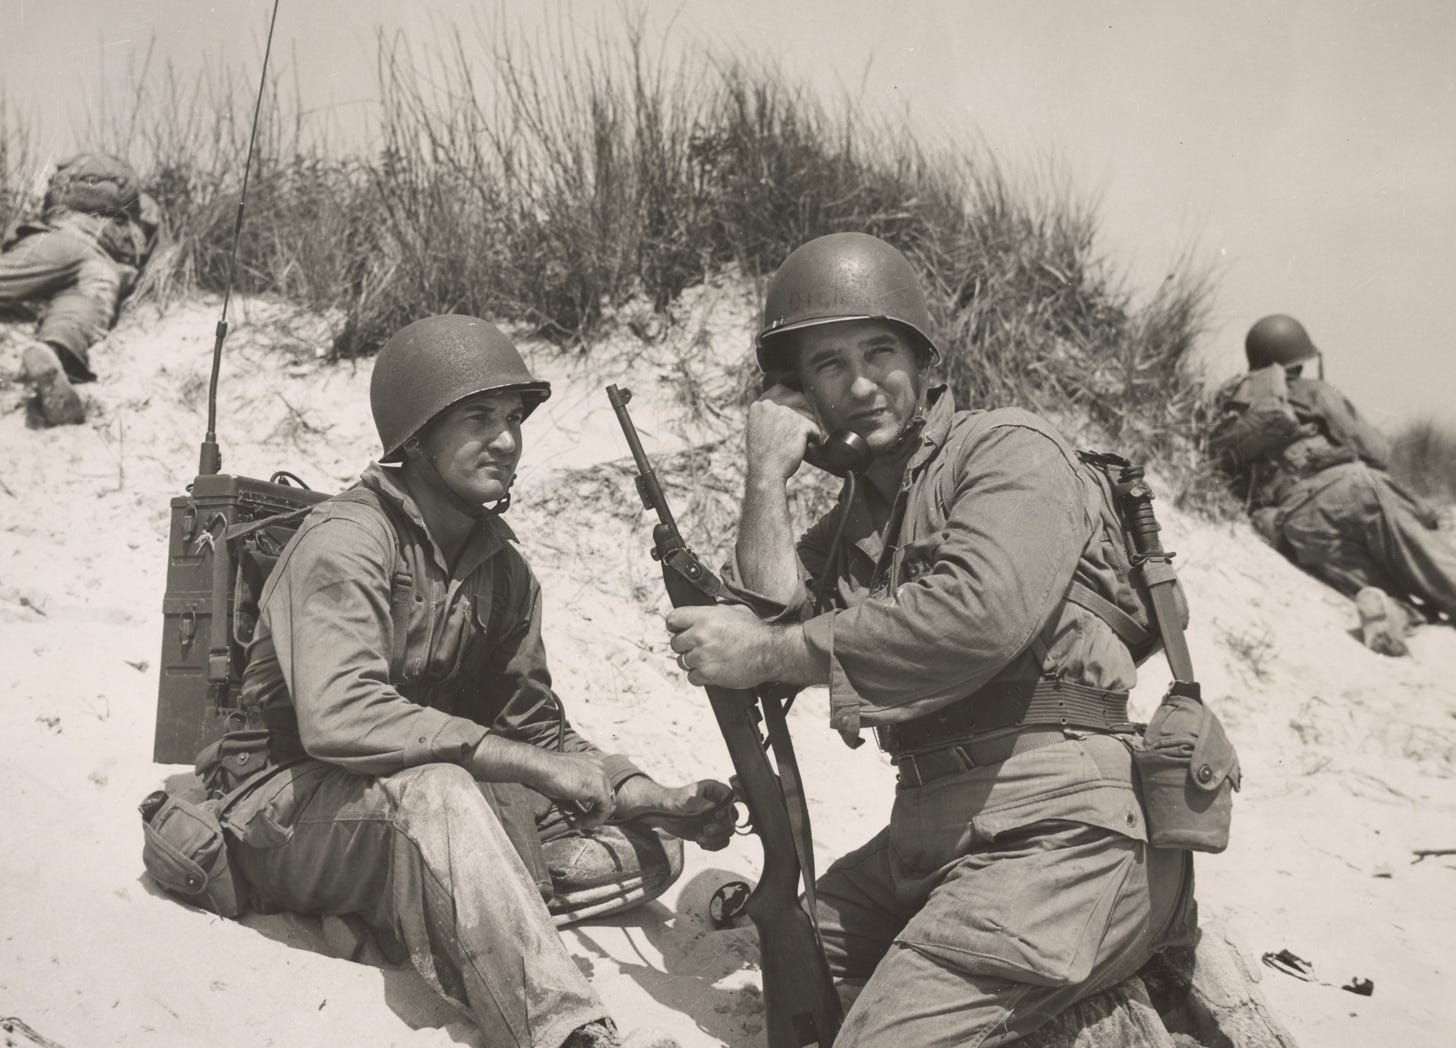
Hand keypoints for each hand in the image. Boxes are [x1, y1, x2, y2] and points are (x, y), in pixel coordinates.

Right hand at [524, 752, 615, 829]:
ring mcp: (601, 776)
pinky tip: (578, 823)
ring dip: (593, 818)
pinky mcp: (599, 788)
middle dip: (595, 811)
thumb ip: (576, 790)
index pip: (600, 785)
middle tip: (579, 820)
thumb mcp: (565, 781)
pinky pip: (605, 810)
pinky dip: (593, 820)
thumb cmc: (545, 773)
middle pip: (606, 794)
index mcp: (591, 762)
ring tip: (577, 823)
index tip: (578, 813)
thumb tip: (578, 809)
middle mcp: (599, 766)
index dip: (593, 802)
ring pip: (607, 803)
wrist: (541, 767)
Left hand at [614, 776, 735, 850]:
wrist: (662, 815)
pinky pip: (722, 841)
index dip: (727, 809)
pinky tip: (701, 842)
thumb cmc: (672, 801)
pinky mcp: (713, 831)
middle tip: (705, 831)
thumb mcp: (684, 801)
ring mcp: (717, 818)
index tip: (716, 817)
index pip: (730, 799)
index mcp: (714, 790)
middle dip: (721, 827)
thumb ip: (699, 804)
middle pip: (732, 818)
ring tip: (700, 839)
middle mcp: (719, 804)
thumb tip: (713, 808)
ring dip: (716, 839)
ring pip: (728, 832)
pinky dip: (713, 845)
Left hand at [666, 603, 777, 687]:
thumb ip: (713, 611)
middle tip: (698, 647)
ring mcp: (702, 656)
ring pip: (682, 661)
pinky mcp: (708, 673)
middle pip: (675, 643)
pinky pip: (692, 677)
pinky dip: (700, 676)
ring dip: (693, 662)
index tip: (680, 630)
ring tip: (709, 659)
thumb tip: (701, 613)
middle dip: (685, 646)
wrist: (770, 652)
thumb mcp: (734, 610)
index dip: (676, 626)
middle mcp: (700, 635)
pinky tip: (712, 670)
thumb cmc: (755, 631)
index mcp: (705, 616)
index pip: (673, 619)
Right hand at [747, 385, 819, 482]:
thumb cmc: (762, 453)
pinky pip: (815, 428)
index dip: (790, 410)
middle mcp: (772, 405)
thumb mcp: (754, 425)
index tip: (786, 426)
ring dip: (808, 429)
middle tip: (792, 436)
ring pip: (809, 414)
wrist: (766, 472)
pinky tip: (806, 448)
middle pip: (799, 401)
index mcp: (760, 405)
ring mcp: (786, 413)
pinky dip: (814, 440)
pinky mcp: (800, 423)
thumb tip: (752, 389)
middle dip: (801, 417)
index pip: (783, 393)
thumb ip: (757, 405)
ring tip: (798, 443)